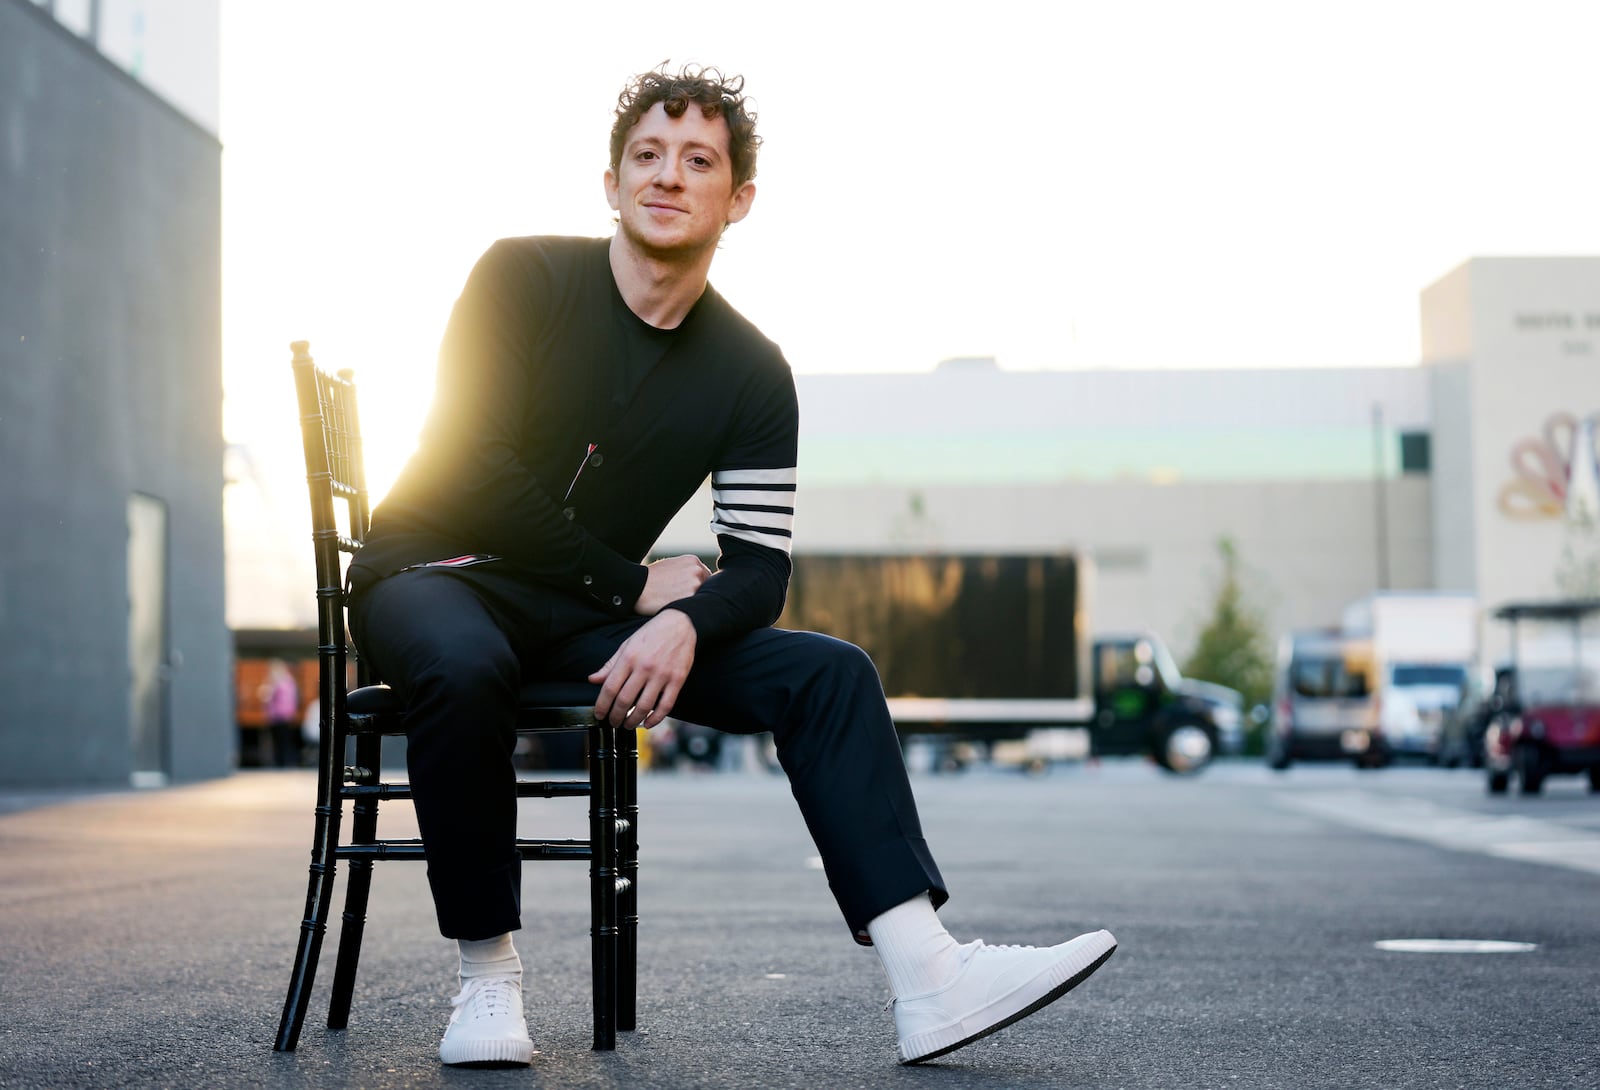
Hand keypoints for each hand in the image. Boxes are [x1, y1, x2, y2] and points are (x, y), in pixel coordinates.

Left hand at [588, 609, 696, 729]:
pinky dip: (656, 718)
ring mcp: (662, 674)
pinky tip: (648, 723)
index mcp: (629, 658)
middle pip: (625, 700)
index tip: (599, 714)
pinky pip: (665, 705)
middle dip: (616, 716)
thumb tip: (593, 679)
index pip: (610, 687)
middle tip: (614, 722)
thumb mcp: (627, 645)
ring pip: (644, 706)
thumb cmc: (651, 634)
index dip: (602, 705)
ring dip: (634, 721)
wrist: (680, 624)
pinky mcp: (677, 680)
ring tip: (628, 724)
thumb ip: (610, 665)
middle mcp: (644, 667)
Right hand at [634, 554, 709, 615]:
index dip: (698, 588)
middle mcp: (697, 570)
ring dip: (694, 603)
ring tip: (680, 607)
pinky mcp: (690, 597)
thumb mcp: (671, 566)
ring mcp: (695, 584)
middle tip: (685, 603)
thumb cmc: (650, 579)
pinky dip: (690, 610)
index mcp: (693, 561)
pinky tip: (678, 610)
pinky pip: (696, 607)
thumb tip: (696, 580)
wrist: (637, 587)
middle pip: (707, 588)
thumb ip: (686, 570)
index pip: (706, 577)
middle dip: (698, 595)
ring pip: (702, 598)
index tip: (688, 594)